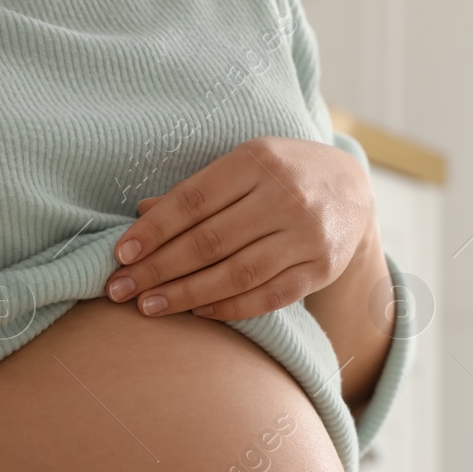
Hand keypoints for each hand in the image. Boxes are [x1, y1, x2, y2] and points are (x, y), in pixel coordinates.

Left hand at [105, 136, 374, 321]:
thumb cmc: (281, 175)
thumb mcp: (242, 166)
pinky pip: (268, 296)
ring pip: (236, 274)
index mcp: (257, 161)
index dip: (153, 230)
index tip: (121, 254)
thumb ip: (195, 191)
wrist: (353, 189)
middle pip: (210, 241)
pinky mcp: (321, 269)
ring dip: (186, 294)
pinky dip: (229, 307)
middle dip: (158, 269)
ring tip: (150, 307)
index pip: (193, 201)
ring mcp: (307, 236)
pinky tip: (198, 311)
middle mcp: (285, 197)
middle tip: (120, 289)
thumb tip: (141, 213)